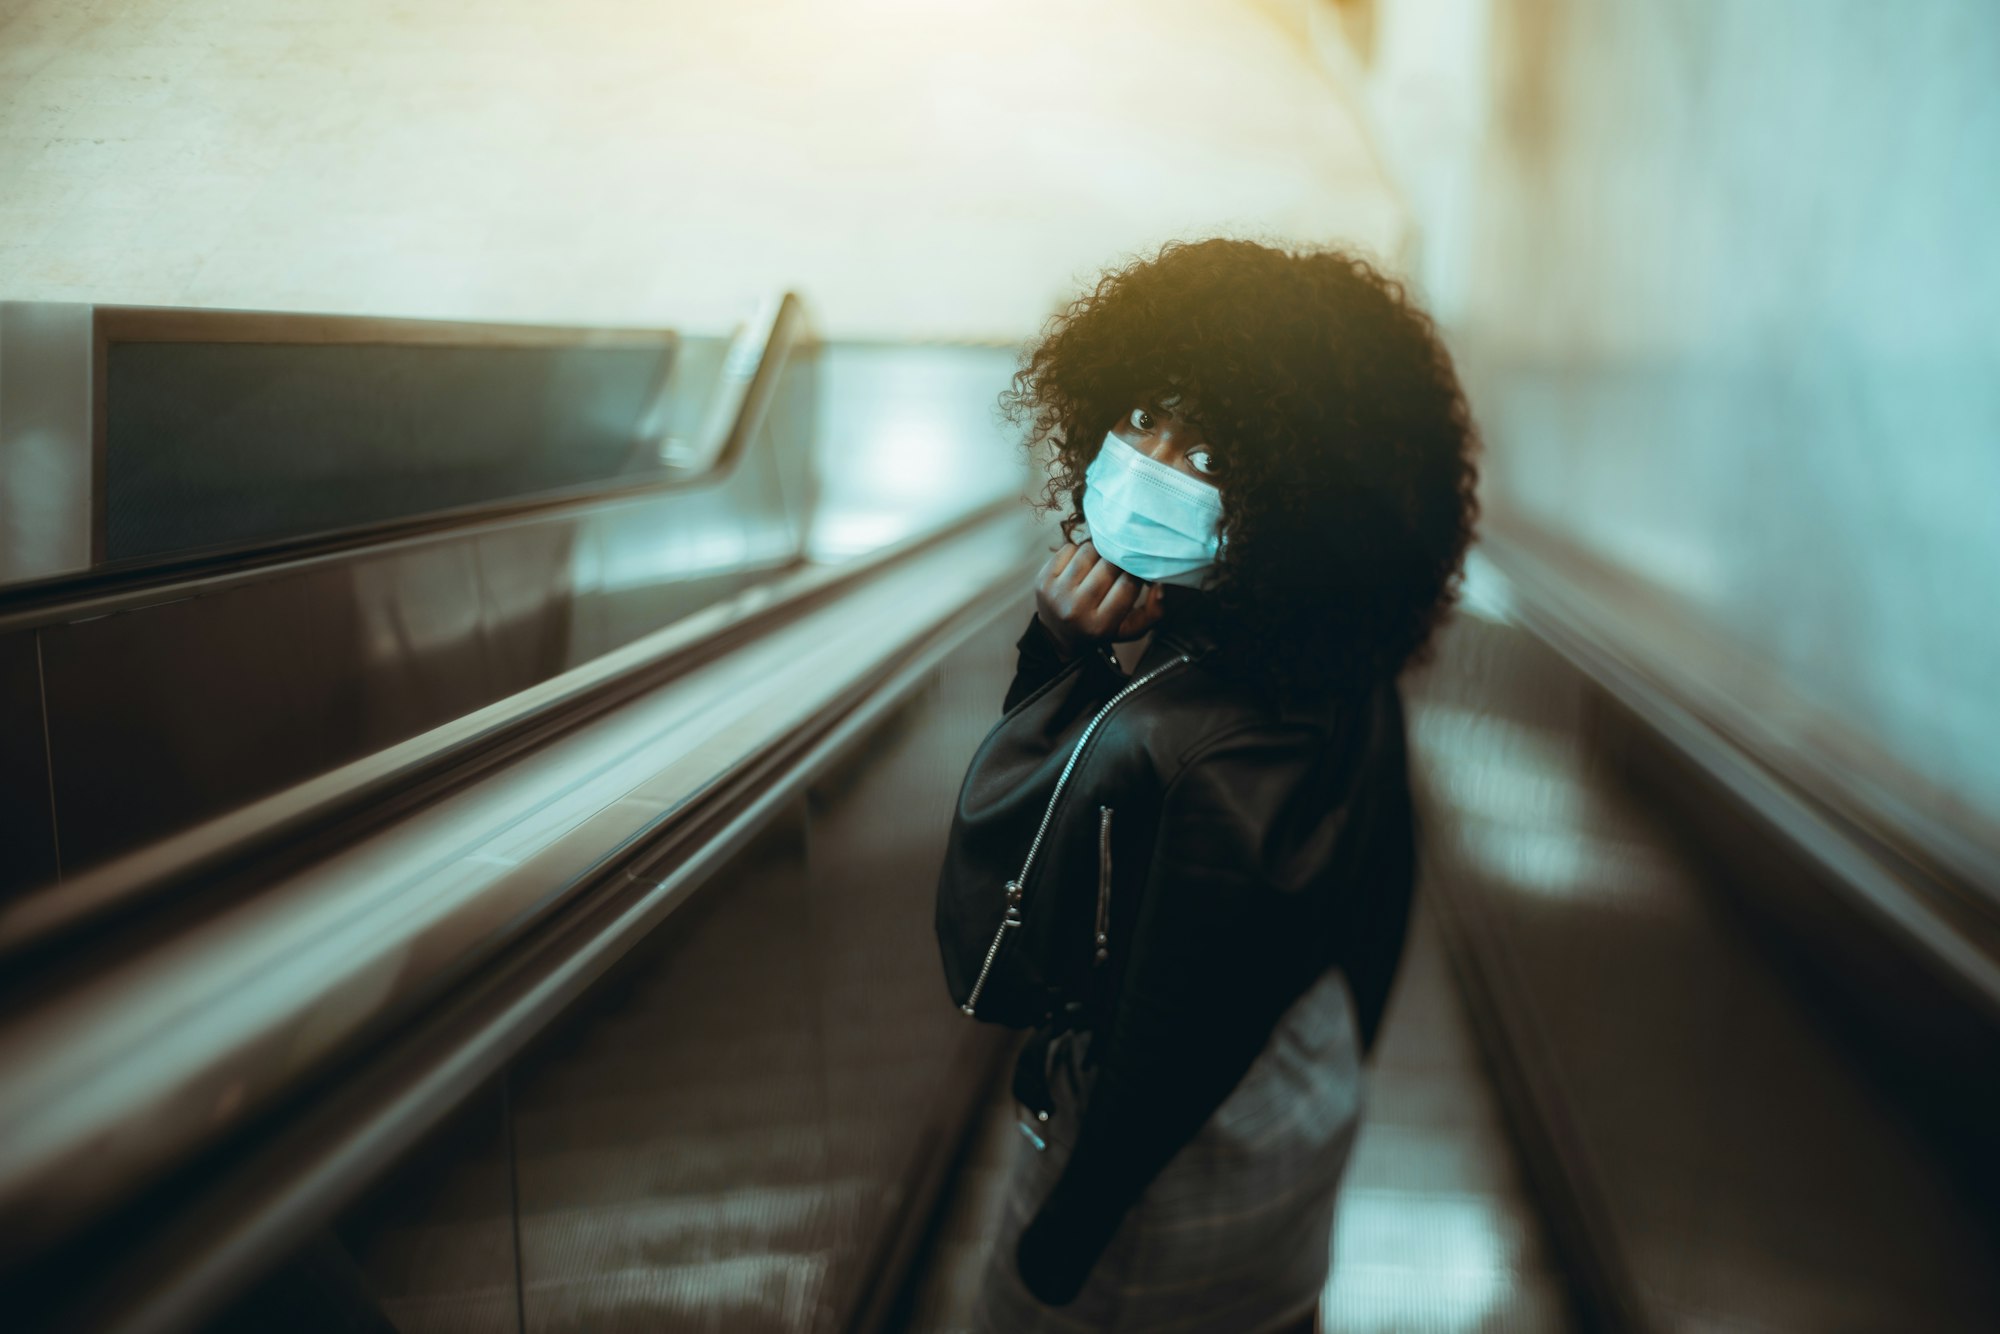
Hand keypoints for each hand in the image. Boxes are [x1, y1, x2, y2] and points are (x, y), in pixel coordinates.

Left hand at [1033, 540, 1165, 657]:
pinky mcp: (1043, 578)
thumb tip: (1159, 584)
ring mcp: (1056, 593)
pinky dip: (1080, 551)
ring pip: (1089, 551)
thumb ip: (1154, 611)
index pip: (1128, 585)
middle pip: (1108, 566)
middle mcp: (1075, 610)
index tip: (1137, 572)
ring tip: (1103, 562)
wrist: (1059, 634)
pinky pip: (1070, 548)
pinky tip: (1084, 564)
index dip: (1137, 573)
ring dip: (1100, 552)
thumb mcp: (1131, 629)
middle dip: (1119, 561)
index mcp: (1100, 625)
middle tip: (1121, 563)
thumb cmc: (1102, 628)